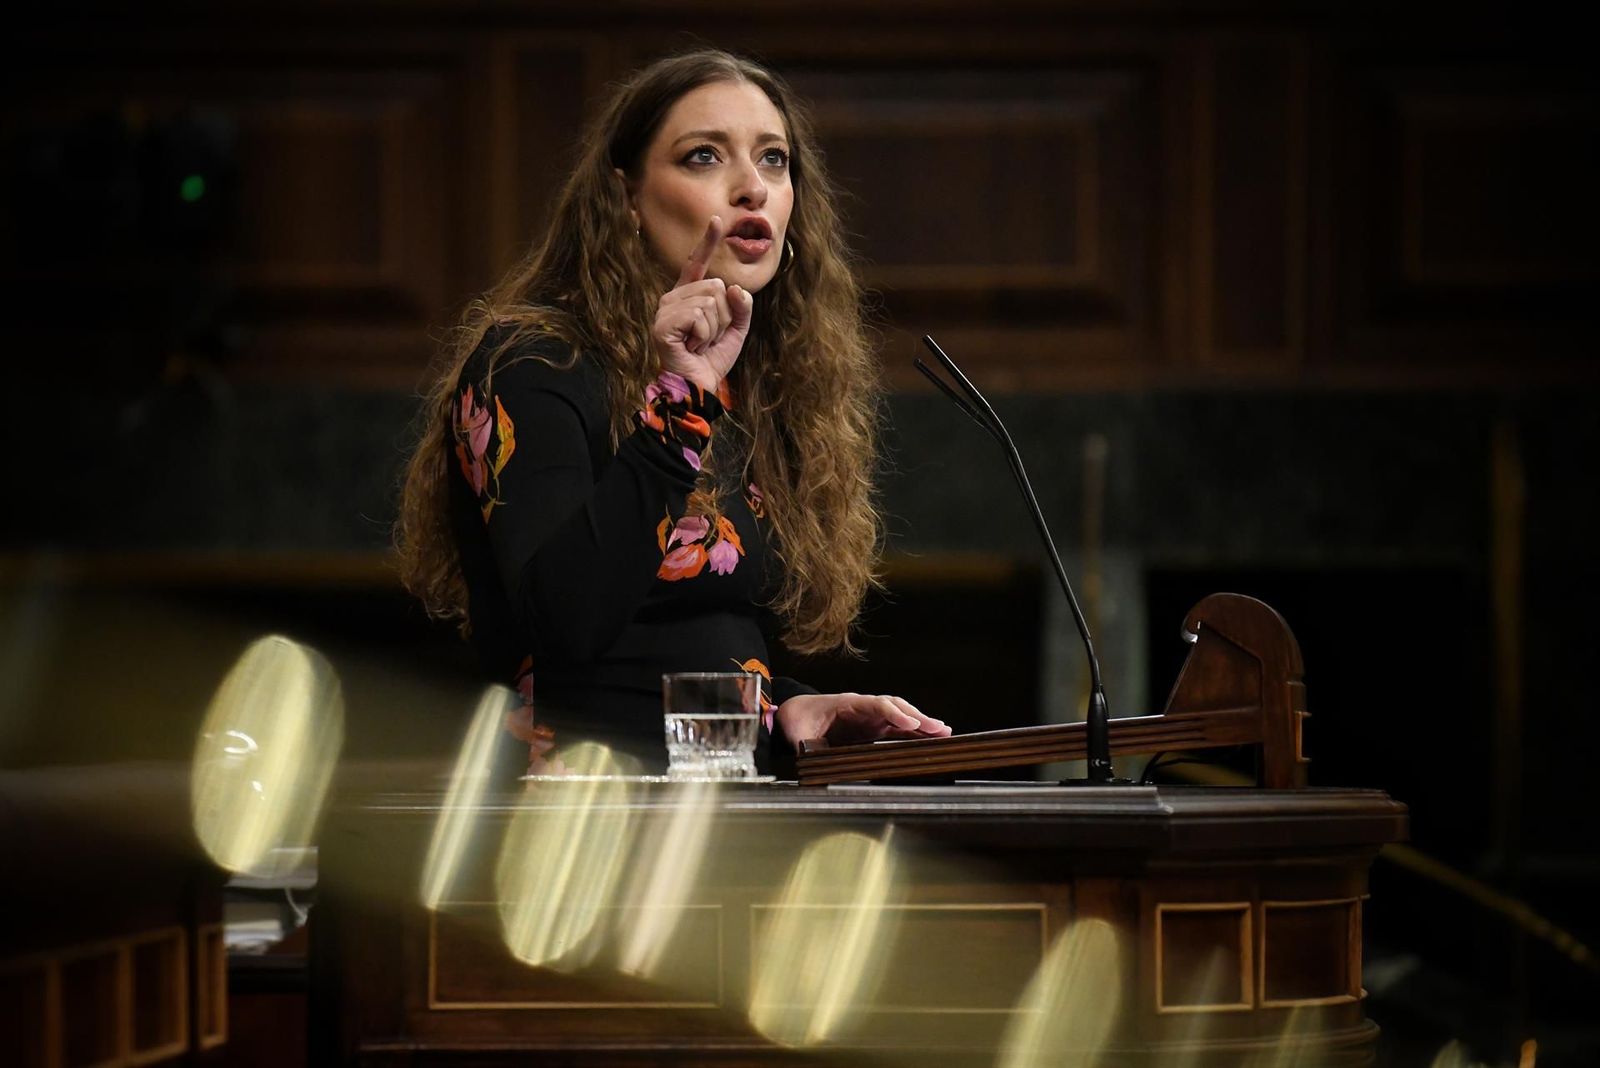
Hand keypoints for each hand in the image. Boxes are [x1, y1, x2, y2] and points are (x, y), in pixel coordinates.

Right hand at [652, 216, 754, 391]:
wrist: (697, 388)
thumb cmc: (711, 360)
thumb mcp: (736, 330)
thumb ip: (741, 306)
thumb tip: (734, 288)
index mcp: (688, 296)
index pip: (698, 264)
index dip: (707, 242)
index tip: (716, 220)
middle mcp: (673, 298)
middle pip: (715, 286)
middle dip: (723, 316)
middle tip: (708, 338)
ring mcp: (665, 310)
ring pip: (710, 301)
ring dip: (714, 329)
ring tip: (700, 344)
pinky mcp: (663, 325)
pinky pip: (699, 315)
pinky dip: (705, 335)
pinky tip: (693, 347)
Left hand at [775, 692, 951, 745]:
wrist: (795, 713)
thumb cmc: (798, 720)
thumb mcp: (799, 734)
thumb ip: (810, 745)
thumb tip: (820, 757)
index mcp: (848, 703)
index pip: (876, 705)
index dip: (894, 714)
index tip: (910, 724)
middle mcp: (864, 707)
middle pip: (896, 708)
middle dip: (918, 717)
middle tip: (940, 728)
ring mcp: (870, 717)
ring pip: (900, 717)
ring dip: (922, 724)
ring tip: (944, 732)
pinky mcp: (873, 728)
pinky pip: (897, 729)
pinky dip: (914, 733)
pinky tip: (930, 740)